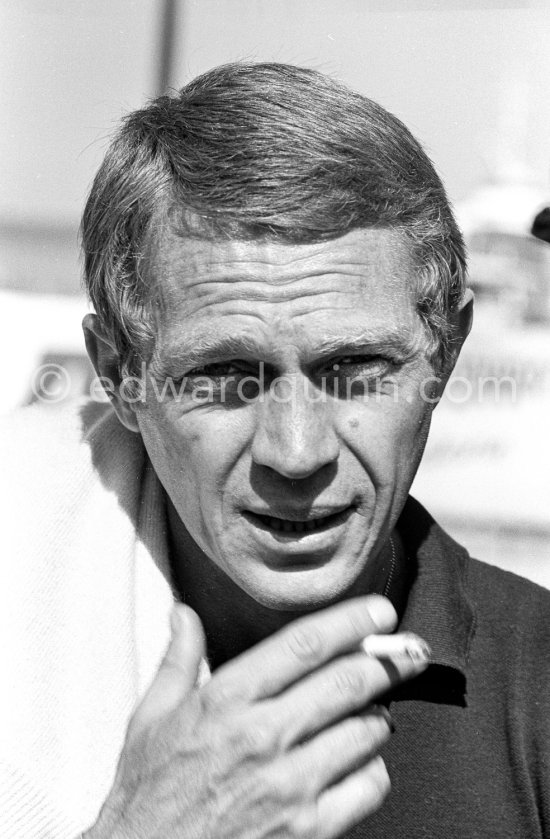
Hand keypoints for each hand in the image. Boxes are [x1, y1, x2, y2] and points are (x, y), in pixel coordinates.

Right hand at [85, 596, 428, 838]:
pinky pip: (369, 786)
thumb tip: (184, 614)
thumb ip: (177, 662)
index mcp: (225, 701)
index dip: (350, 621)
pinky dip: (372, 769)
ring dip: (378, 716)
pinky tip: (357, 764)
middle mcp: (262, 736)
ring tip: (373, 711)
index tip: (378, 610)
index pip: (304, 645)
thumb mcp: (150, 721)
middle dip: (388, 659)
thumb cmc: (148, 796)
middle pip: (348, 682)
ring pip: (366, 732)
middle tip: (409, 650)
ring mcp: (289, 785)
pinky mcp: (309, 830)